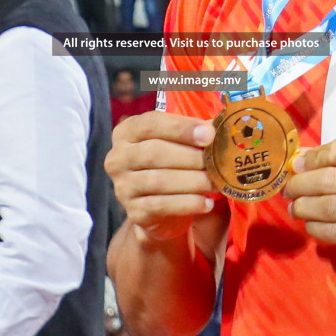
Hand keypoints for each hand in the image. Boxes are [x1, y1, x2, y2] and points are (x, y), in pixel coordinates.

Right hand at [105, 111, 217, 242]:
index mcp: (127, 132)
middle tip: (217, 162)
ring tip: (215, 183)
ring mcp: (122, 186)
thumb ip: (193, 134)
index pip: (151, 123)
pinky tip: (206, 203)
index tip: (208, 134)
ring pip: (159, 180)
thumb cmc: (170, 166)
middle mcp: (118, 158)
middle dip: (191, 157)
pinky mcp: (133, 212)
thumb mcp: (177, 144)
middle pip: (154, 152)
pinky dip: (188, 204)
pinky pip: (162, 206)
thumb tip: (216, 127)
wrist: (158, 209)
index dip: (181, 128)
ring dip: (193, 181)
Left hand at [285, 139, 335, 280]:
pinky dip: (316, 228)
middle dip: (300, 184)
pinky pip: (335, 233)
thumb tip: (304, 156)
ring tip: (295, 208)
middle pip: (329, 180)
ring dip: (303, 208)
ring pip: (328, 208)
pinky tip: (312, 225)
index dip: (314, 157)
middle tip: (289, 189)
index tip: (299, 165)